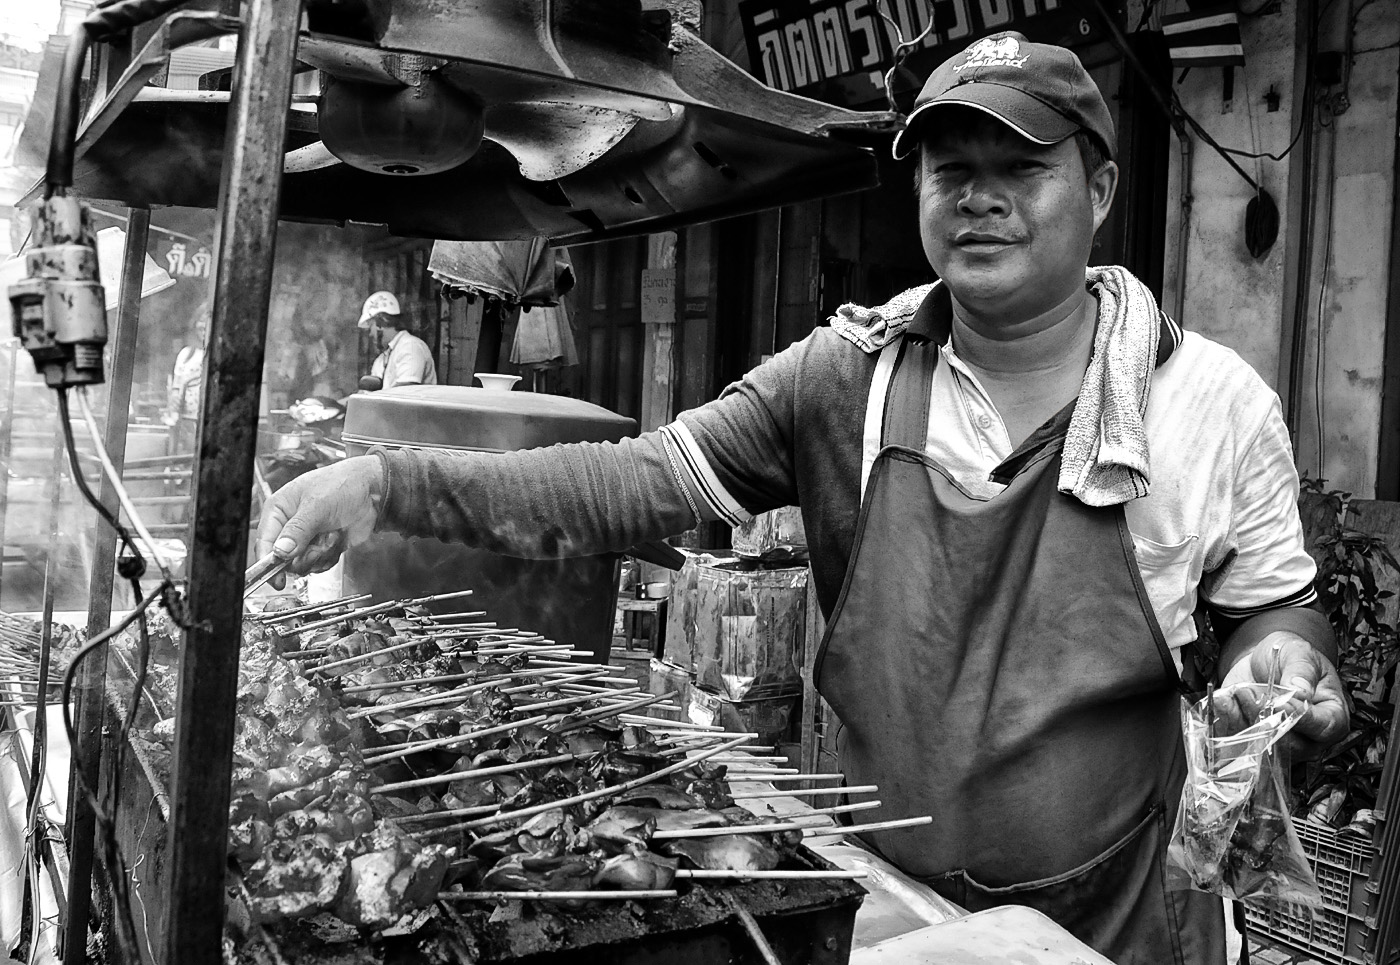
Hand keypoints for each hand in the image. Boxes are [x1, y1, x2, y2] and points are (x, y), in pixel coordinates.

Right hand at [254, 456, 383, 585]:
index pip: (264, 542)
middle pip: (284, 559)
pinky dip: (331, 556)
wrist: (372, 490)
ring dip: (321, 554)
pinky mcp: (322, 547)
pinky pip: (320, 564)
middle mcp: (289, 526)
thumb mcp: (317, 506)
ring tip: (332, 534)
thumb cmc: (342, 486)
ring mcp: (306, 538)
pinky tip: (337, 539)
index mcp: (278, 510)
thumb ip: (298, 530)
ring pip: (304, 564)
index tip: (278, 579)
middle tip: (319, 544)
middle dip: (305, 556)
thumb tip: (280, 552)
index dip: (269, 563)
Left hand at [1215, 631, 1349, 760]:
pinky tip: (1224, 701)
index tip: (1280, 702)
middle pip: (1289, 742)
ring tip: (1238, 691)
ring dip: (1244, 718)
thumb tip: (1302, 691)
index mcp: (1332, 717)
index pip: (1322, 728)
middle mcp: (1309, 737)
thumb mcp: (1299, 653)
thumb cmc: (1290, 657)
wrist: (1264, 661)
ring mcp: (1280, 743)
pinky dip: (1228, 720)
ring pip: (1261, 744)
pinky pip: (1238, 739)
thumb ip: (1301, 670)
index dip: (1301, 718)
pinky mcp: (1253, 740)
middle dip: (1265, 717)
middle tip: (1249, 691)